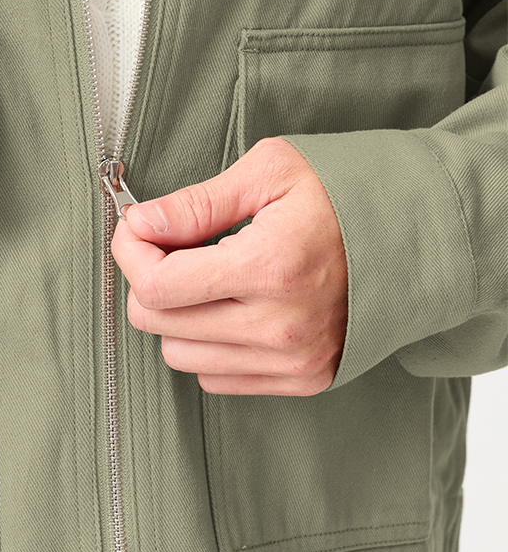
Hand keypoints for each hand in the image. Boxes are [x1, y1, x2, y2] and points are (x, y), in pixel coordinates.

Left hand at [111, 137, 347, 394]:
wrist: (421, 236)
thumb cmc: (347, 193)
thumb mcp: (271, 172)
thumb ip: (196, 204)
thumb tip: (138, 224)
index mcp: (270, 267)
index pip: (156, 287)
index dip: (130, 255)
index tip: (138, 230)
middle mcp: (280, 325)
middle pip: (159, 324)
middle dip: (149, 281)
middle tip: (171, 249)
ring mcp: (294, 360)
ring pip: (181, 356)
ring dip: (178, 317)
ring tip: (210, 278)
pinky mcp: (304, 379)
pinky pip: (216, 379)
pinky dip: (209, 346)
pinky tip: (234, 308)